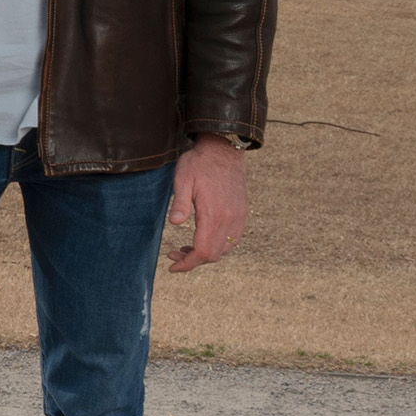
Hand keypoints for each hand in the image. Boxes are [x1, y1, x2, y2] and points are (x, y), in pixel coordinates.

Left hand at [166, 134, 248, 272]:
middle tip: (174, 254)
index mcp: (213, 214)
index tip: (173, 266)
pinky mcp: (242, 214)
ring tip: (186, 247)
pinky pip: (232, 240)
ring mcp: (238, 217)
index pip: (202, 251)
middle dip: (193, 261)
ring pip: (224, 250)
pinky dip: (217, 246)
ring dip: (205, 254)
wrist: (224, 150)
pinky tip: (203, 238)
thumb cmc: (199, 163)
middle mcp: (229, 219)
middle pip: (213, 255)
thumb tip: (175, 223)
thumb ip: (179, 203)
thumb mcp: (182, 179)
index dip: (187, 263)